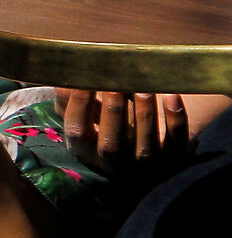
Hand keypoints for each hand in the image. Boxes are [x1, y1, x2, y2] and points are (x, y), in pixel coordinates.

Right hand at [59, 88, 191, 175]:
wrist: (143, 150)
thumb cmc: (105, 124)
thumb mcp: (84, 117)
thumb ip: (70, 100)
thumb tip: (60, 73)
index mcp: (86, 151)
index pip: (78, 131)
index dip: (79, 104)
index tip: (84, 78)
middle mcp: (114, 164)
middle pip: (111, 144)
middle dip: (113, 113)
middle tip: (115, 84)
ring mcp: (146, 164)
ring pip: (145, 144)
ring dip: (144, 114)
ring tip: (143, 87)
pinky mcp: (175, 157)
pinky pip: (178, 141)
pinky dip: (176, 118)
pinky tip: (171, 95)